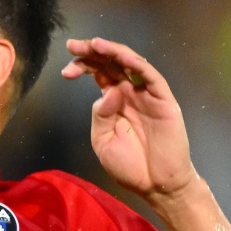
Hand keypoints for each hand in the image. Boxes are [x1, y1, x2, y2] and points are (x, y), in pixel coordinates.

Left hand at [62, 38, 196, 203]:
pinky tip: (124, 58)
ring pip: (131, 64)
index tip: (66, 72)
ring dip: (113, 51)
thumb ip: (100, 115)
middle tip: (74, 45)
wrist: (156, 186)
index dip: (82, 66)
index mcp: (114, 101)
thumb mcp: (102, 141)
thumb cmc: (131, 168)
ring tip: (95, 44)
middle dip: (91, 52)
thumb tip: (108, 91)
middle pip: (111, 63)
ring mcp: (147, 96)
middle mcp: (130, 93)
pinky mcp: (164, 102)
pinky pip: (152, 78)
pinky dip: (138, 65)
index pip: (98, 73)